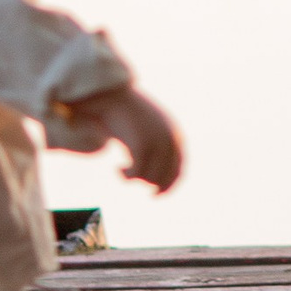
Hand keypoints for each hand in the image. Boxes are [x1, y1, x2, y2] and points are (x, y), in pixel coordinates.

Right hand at [65, 84, 184, 191]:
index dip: (169, 185)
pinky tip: (117, 169)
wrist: (111, 96)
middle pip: (166, 176)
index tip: (156, 194)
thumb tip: (158, 178)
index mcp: (175, 135)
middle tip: (136, 184)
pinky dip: (127, 176)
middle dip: (152, 185)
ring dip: (136, 179)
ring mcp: (158, 142)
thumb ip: (157, 148)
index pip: (179, 168)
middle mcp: (171, 138)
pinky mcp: (142, 145)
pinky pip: (137, 173)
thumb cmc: (127, 114)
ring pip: (151, 177)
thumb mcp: (148, 130)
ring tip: (123, 171)